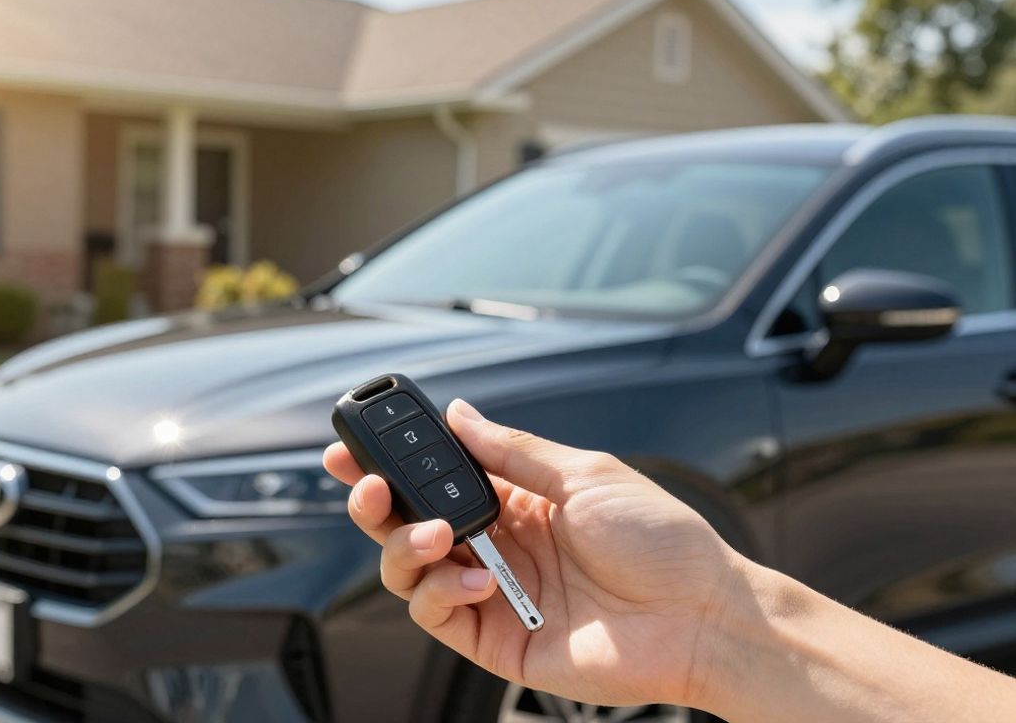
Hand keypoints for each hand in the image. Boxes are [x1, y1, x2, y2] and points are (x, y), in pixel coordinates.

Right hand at [323, 399, 737, 707]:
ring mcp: (491, 594)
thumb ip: (511, 450)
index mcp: (515, 501)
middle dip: (373, 502)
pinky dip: (440, 592)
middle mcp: (494, 545)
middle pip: (407, 524)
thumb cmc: (661, 541)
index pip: (435, 479)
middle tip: (367, 486)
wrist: (702, 617)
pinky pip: (435, 615)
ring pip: (407, 571)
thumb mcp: (583, 474)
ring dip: (404, 547)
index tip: (351, 446)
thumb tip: (458, 413)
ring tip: (434, 535)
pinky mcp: (495, 640)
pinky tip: (477, 579)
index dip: (390, 464)